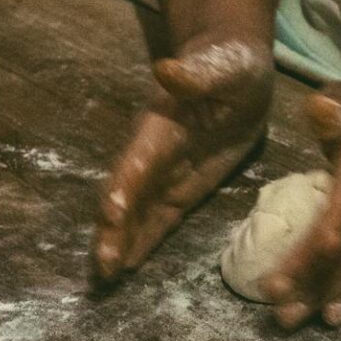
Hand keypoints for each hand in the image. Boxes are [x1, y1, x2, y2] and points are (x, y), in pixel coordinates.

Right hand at [93, 37, 272, 282]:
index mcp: (160, 126)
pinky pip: (160, 220)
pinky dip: (144, 242)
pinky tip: (127, 268)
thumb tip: (167, 71)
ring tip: (106, 278)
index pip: (136, 162)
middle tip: (103, 267)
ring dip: (121, 244)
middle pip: (127, 197)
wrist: (237, 69)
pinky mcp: (184, 189)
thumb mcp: (221, 66)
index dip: (123, 188)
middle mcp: (154, 155)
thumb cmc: (230, 62)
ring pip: (138, 215)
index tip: (112, 217)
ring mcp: (166, 175)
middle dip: (113, 231)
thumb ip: (196, 75)